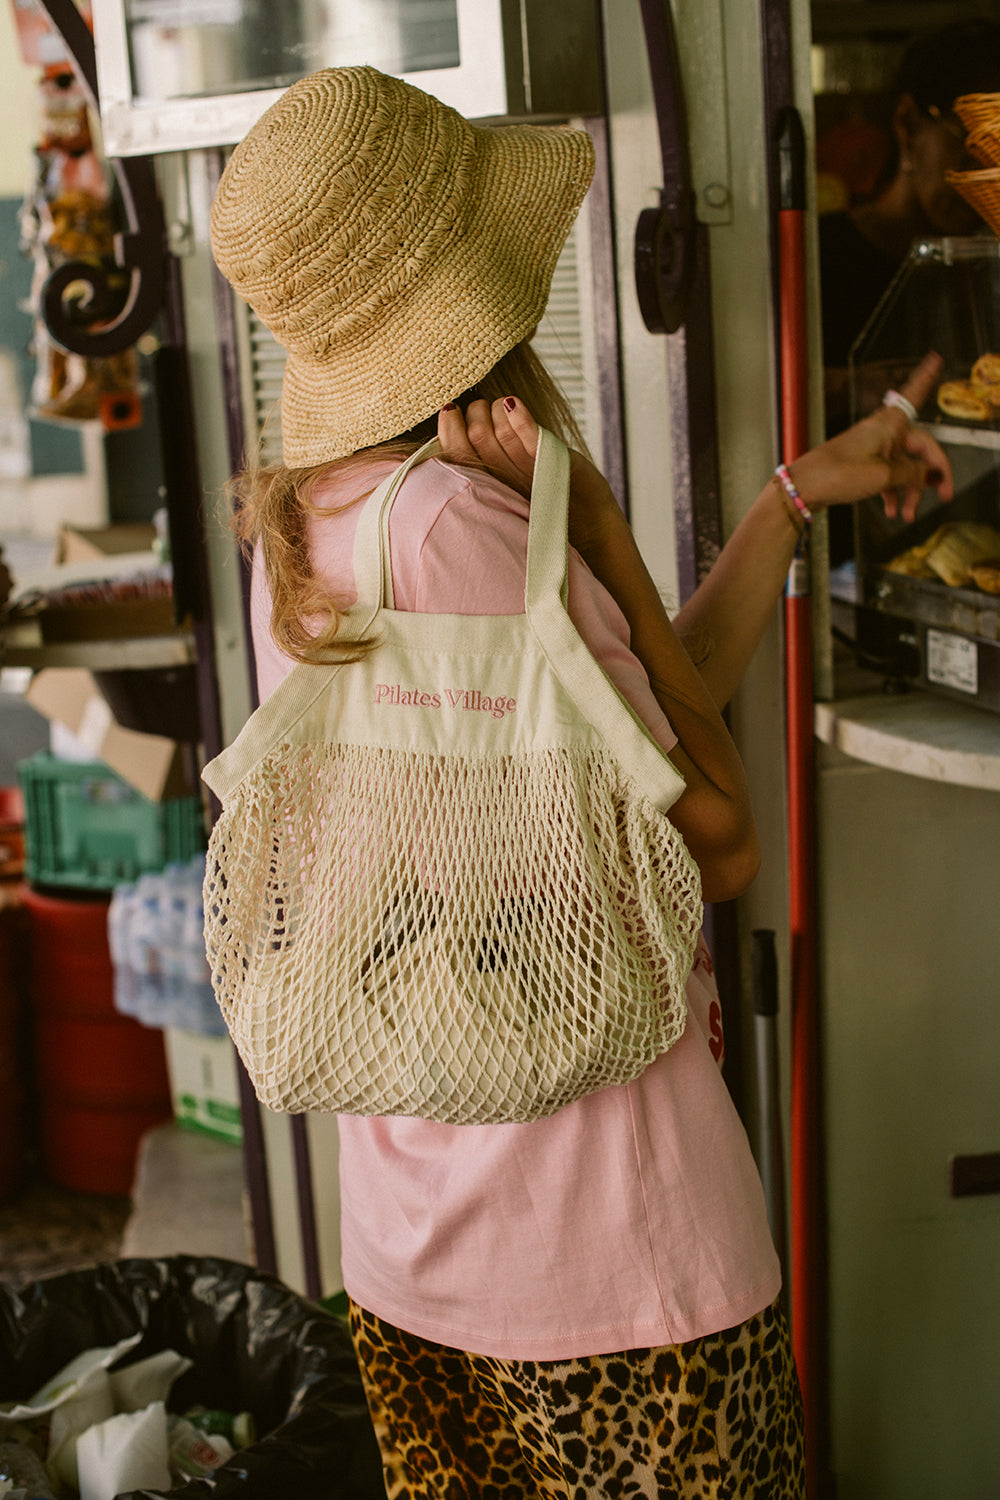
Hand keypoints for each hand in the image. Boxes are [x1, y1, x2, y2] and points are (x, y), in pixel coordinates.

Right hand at [437, 397, 625, 556]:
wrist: (587, 525)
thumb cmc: (541, 498)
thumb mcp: (505, 481)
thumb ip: (482, 458)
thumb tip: (451, 420)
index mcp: (485, 489)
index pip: (453, 456)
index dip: (448, 427)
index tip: (450, 410)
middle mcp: (502, 482)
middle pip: (476, 436)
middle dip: (475, 411)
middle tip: (482, 409)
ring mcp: (527, 473)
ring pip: (500, 431)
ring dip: (497, 409)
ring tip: (503, 407)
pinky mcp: (553, 464)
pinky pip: (530, 437)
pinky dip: (520, 416)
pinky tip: (514, 403)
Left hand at [789, 352, 953, 523]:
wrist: (803, 488)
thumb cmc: (835, 474)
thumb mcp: (883, 476)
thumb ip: (913, 474)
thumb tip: (934, 475)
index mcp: (890, 424)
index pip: (914, 394)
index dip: (925, 377)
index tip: (935, 360)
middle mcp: (882, 432)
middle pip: (919, 448)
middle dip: (930, 474)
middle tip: (945, 494)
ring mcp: (872, 449)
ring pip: (903, 467)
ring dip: (910, 491)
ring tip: (908, 514)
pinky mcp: (862, 464)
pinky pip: (887, 476)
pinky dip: (893, 492)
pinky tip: (893, 510)